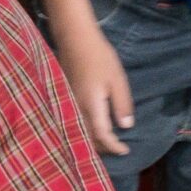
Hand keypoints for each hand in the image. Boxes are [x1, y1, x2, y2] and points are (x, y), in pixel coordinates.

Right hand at [56, 30, 134, 157]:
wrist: (75, 39)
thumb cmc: (100, 58)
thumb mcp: (118, 81)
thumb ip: (122, 105)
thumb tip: (126, 126)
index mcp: (91, 106)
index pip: (102, 135)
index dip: (114, 146)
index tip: (125, 150)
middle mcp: (76, 108)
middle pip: (87, 138)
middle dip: (102, 147)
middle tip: (117, 149)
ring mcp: (68, 103)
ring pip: (78, 131)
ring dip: (91, 140)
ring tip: (105, 142)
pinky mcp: (65, 98)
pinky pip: (73, 121)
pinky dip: (83, 130)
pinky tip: (90, 128)